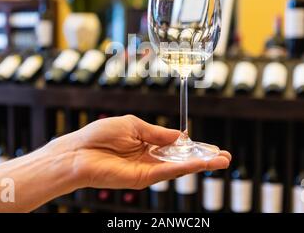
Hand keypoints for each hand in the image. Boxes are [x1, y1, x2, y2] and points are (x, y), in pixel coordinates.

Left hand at [45, 115, 230, 189]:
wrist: (79, 152)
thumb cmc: (100, 135)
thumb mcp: (133, 125)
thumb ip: (158, 132)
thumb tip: (181, 135)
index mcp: (147, 143)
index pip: (176, 146)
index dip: (194, 145)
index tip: (210, 146)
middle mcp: (150, 157)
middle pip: (182, 159)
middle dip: (204, 158)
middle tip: (225, 157)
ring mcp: (148, 169)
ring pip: (179, 167)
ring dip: (201, 164)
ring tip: (221, 161)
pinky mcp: (142, 178)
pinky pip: (168, 172)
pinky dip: (185, 168)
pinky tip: (200, 163)